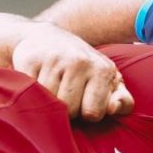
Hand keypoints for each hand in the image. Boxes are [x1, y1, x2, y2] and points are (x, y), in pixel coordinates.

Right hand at [13, 23, 132, 120]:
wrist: (49, 38)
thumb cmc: (85, 68)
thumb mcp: (110, 82)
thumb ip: (123, 101)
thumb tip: (113, 108)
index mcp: (103, 70)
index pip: (92, 113)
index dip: (88, 113)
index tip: (86, 100)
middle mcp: (79, 61)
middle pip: (69, 110)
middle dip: (68, 109)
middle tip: (68, 92)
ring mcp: (53, 59)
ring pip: (49, 103)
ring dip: (50, 100)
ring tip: (55, 85)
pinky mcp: (30, 59)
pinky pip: (31, 92)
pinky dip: (33, 92)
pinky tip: (39, 79)